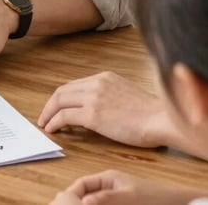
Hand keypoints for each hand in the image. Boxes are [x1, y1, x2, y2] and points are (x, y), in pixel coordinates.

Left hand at [37, 71, 167, 147]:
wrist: (162, 120)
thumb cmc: (152, 113)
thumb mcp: (127, 94)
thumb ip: (109, 95)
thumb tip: (97, 108)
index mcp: (105, 77)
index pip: (75, 85)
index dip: (62, 97)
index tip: (57, 108)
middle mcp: (97, 83)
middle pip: (63, 91)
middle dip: (51, 105)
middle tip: (45, 117)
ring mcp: (93, 97)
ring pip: (60, 102)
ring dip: (49, 114)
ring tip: (46, 124)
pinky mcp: (92, 114)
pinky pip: (64, 117)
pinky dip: (54, 122)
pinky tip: (53, 129)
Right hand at [54, 170, 204, 204]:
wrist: (177, 203)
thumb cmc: (156, 198)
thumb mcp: (129, 197)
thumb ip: (106, 198)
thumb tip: (82, 201)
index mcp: (108, 177)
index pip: (82, 184)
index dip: (71, 194)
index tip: (64, 204)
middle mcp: (109, 186)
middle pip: (85, 195)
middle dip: (77, 202)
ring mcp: (115, 196)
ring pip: (94, 202)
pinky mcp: (121, 204)